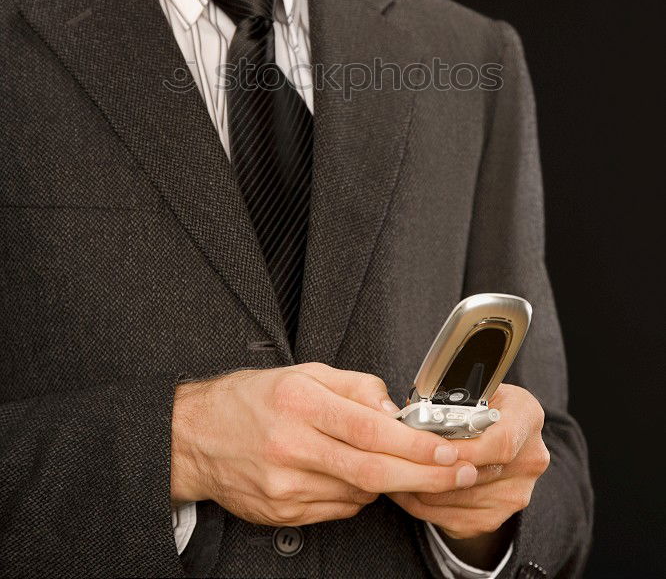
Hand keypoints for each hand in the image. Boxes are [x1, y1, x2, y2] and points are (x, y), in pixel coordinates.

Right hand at [170, 362, 476, 527]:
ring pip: (359, 492)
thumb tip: (395, 409)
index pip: (370, 429)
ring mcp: (286, 486)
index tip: (447, 447)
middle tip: (460, 471)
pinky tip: (357, 476)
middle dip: (425, 474)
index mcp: (299, 403)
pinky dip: (359, 494)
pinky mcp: (283, 512)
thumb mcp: (302, 372)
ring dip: (391, 482)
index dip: (415, 443)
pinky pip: (339, 508)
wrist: (195, 437)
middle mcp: (292, 447)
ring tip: (406, 465)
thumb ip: (354, 386)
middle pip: (372, 470)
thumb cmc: (249, 400)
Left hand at [387, 384, 550, 540]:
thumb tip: (414, 416)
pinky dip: (429, 508)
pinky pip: (458, 519)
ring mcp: (516, 492)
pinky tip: (411, 492)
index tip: (432, 449)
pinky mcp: (499, 516)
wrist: (503, 428)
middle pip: (478, 475)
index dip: (465, 449)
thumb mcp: (475, 388)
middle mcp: (529, 458)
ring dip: (426, 490)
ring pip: (462, 501)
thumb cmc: (482, 403)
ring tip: (399, 474)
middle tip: (401, 462)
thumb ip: (453, 399)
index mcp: (526, 417)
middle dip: (434, 469)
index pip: (501, 443)